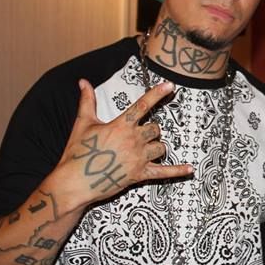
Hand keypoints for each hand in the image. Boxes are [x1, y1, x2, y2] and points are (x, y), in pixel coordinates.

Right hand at [54, 79, 192, 206]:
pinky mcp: (140, 174)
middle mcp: (133, 140)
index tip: (170, 86)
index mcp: (121, 125)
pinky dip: (178, 171)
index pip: (143, 105)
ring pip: (161, 147)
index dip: (157, 94)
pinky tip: (189, 169)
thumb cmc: (77, 153)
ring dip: (156, 147)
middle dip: (151, 130)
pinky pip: (164, 172)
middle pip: (155, 129)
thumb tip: (83, 82)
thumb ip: (87, 101)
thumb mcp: (83, 124)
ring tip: (145, 150)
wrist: (75, 181)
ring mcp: (139, 158)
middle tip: (138, 135)